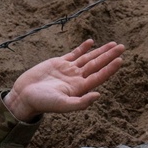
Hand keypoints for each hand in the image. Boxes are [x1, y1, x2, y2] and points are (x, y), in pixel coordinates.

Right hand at [4, 39, 124, 120]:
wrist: (25, 95)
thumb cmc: (43, 102)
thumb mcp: (62, 104)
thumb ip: (81, 103)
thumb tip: (98, 95)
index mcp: (79, 88)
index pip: (99, 76)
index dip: (110, 68)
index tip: (120, 59)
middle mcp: (76, 78)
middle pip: (97, 64)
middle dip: (109, 56)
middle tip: (122, 47)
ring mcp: (68, 70)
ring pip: (88, 58)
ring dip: (100, 51)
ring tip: (113, 44)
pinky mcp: (59, 63)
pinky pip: (74, 54)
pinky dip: (83, 48)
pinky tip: (91, 42)